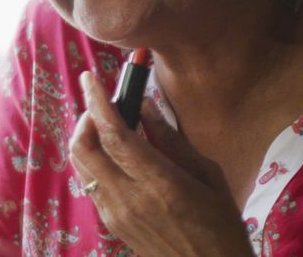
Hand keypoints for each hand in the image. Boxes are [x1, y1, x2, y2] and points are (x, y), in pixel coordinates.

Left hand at [68, 71, 253, 256]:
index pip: (116, 136)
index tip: (90, 77)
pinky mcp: (110, 223)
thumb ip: (171, 139)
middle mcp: (130, 198)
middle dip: (86, 116)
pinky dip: (94, 158)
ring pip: (81, 163)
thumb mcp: (208, 176)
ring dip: (86, 136)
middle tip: (101, 101)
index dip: (98, 102)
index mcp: (161, 184)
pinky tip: (113, 153)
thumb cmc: (222, 224)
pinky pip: (90, 181)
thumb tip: (143, 104)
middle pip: (85, 147)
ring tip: (106, 123)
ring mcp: (115, 213)